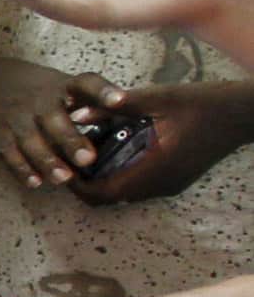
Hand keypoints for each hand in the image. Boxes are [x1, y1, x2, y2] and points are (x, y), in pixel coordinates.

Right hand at [0, 58, 118, 188]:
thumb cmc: (36, 87)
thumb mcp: (60, 83)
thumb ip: (88, 100)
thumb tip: (126, 117)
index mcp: (61, 85)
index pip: (86, 83)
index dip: (104, 91)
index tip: (120, 100)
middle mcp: (39, 100)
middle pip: (56, 120)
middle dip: (70, 139)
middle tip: (88, 158)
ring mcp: (16, 118)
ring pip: (32, 142)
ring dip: (47, 161)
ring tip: (64, 178)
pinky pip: (10, 154)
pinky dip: (22, 169)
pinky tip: (35, 182)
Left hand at [69, 81, 253, 205]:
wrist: (244, 112)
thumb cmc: (204, 103)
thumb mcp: (158, 98)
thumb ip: (114, 105)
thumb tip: (74, 112)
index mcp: (154, 169)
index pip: (103, 194)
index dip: (77, 186)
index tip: (61, 166)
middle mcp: (161, 184)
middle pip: (110, 198)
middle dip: (86, 184)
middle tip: (69, 159)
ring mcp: (170, 184)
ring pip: (124, 193)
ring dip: (103, 180)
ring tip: (86, 154)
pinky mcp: (176, 178)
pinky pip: (139, 186)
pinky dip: (120, 175)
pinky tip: (114, 150)